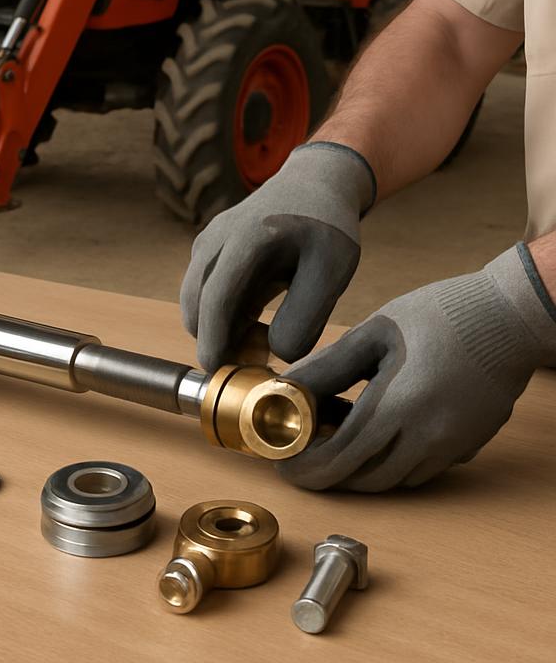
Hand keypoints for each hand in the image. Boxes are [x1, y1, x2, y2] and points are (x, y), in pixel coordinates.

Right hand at [180, 142, 374, 370]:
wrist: (312, 184)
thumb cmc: (326, 225)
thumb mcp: (333, 269)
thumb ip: (307, 314)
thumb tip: (276, 353)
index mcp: (248, 237)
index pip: (216, 295)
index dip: (212, 337)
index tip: (216, 371)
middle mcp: (216, 239)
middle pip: (196, 303)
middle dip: (217, 340)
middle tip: (260, 360)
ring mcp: (206, 243)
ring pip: (195, 302)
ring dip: (219, 330)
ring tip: (265, 338)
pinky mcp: (206, 252)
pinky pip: (203, 294)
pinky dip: (221, 317)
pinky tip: (257, 323)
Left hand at [277, 245, 555, 491]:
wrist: (509, 316)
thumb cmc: (439, 314)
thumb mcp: (374, 332)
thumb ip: (328, 366)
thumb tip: (287, 387)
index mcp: (400, 407)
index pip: (343, 458)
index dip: (308, 468)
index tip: (284, 466)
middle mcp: (429, 438)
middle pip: (367, 478)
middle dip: (329, 473)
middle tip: (303, 453)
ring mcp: (453, 447)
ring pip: (395, 479)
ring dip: (360, 469)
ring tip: (335, 435)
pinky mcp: (468, 446)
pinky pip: (420, 468)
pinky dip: (390, 461)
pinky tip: (376, 430)